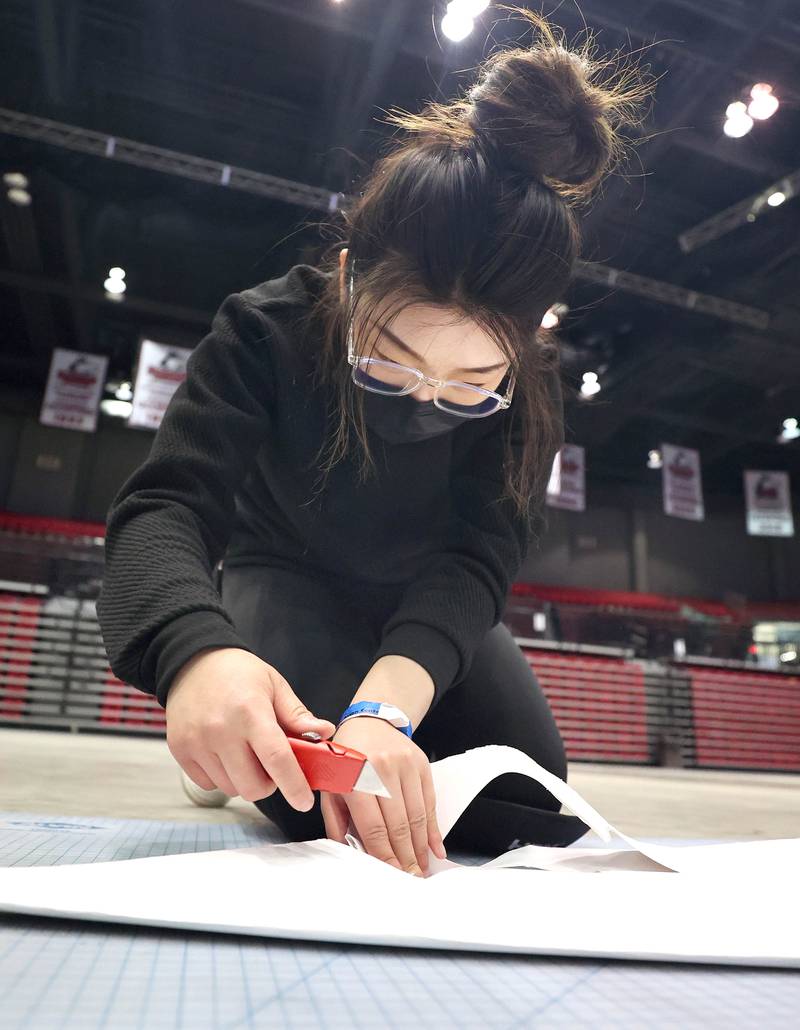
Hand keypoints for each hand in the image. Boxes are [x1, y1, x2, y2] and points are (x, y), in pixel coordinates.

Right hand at [166, 647, 335, 810]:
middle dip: (270, 784)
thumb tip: (325, 733)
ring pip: (231, 788)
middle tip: (271, 766)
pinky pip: (208, 784)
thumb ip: (297, 715)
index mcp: (250, 712)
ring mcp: (197, 742)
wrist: (193, 662)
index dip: (294, 785)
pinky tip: (223, 753)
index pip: (276, 759)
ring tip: (245, 753)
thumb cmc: (239, 673)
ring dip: (244, 780)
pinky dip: (221, 777)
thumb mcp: (274, 686)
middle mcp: (221, 730)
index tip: (304, 802)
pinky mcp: (180, 750)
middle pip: (252, 786)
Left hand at [320, 716, 446, 875]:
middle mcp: (381, 769)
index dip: (384, 855)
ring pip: (417, 815)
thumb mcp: (330, 786)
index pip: (373, 827)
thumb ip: (337, 821)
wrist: (369, 721)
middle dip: (406, 857)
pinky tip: (435, 846)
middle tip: (411, 878)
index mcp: (353, 777)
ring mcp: (404, 765)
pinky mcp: (420, 763)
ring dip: (421, 846)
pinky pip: (429, 801)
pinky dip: (433, 827)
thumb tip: (351, 854)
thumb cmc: (344, 758)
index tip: (392, 875)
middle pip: (398, 824)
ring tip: (421, 867)